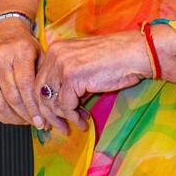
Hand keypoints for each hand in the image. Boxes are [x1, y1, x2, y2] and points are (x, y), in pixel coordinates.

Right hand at [0, 19, 43, 125]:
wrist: (2, 32)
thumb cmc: (24, 46)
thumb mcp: (40, 54)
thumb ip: (44, 78)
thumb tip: (51, 106)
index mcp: (19, 50)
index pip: (25, 85)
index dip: (33, 107)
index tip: (42, 121)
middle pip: (12, 97)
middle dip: (26, 115)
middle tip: (37, 123)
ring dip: (13, 118)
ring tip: (25, 121)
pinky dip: (0, 115)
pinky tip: (12, 116)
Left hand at [33, 30, 152, 135]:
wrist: (136, 53)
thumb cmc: (116, 59)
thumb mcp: (85, 64)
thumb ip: (69, 78)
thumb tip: (59, 104)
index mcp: (56, 49)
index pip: (39, 80)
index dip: (43, 102)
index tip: (50, 117)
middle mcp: (55, 54)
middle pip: (40, 92)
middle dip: (49, 114)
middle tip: (59, 127)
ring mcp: (62, 64)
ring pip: (51, 101)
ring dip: (63, 118)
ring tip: (76, 125)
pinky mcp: (72, 77)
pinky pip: (66, 106)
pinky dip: (74, 117)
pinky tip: (83, 122)